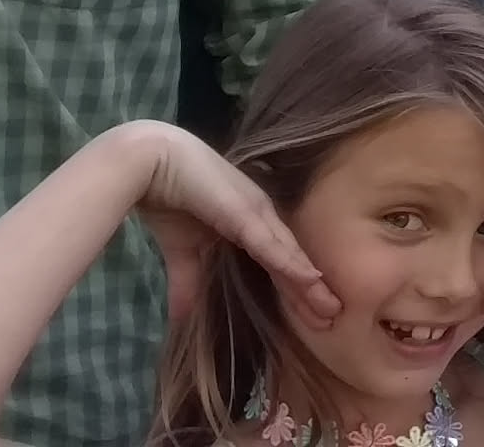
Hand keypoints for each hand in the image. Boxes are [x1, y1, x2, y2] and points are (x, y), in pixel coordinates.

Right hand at [116, 121, 339, 325]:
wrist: (150, 163)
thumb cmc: (170, 200)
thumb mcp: (183, 252)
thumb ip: (188, 283)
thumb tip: (182, 320)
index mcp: (251, 224)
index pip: (280, 262)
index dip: (296, 290)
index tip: (316, 317)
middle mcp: (261, 217)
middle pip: (292, 260)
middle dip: (311, 293)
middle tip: (332, 321)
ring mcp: (256, 212)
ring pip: (289, 254)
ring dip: (309, 283)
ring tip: (330, 309)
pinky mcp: (244, 211)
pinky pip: (270, 243)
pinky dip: (290, 262)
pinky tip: (310, 279)